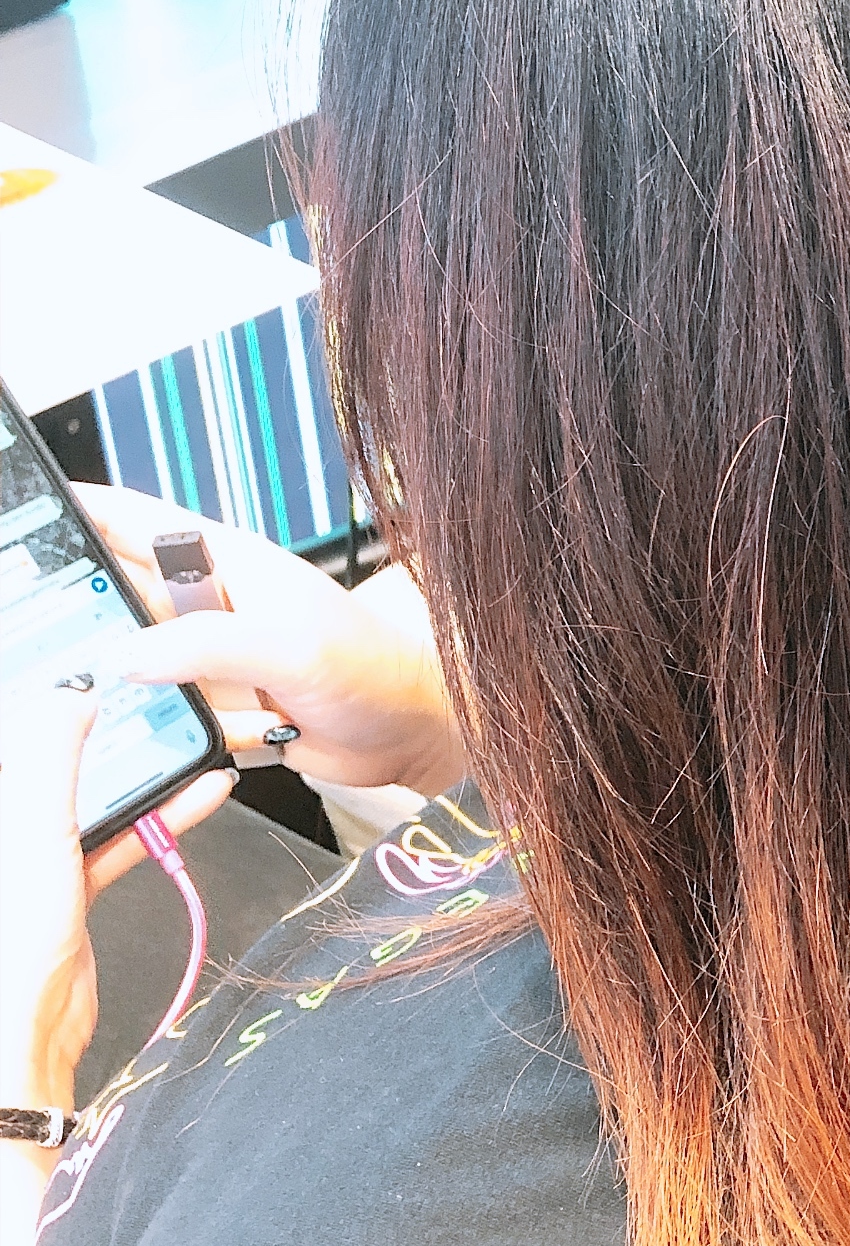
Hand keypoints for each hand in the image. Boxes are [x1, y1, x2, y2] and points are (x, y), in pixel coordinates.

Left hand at [0, 690, 232, 1163]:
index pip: (18, 735)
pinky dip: (157, 818)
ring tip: (189, 745)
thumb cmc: (11, 945)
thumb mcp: (38, 831)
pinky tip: (195, 798)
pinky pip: (117, 836)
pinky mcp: (67, 889)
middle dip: (106, 730)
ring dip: (144, 774)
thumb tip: (70, 695)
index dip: (47, 695)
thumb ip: (54, 760)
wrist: (25, 1034)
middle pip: (55, 761)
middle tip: (150, 693)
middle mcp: (9, 829)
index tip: (89, 659)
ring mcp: (34, 859)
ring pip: (92, 796)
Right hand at [78, 487, 465, 796]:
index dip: (78, 511)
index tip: (27, 513)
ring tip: (146, 698)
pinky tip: (202, 734)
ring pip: (135, 666)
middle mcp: (208, 605)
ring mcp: (211, 657)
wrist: (415, 728)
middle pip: (118, 597)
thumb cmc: (373, 663)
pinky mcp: (219, 706)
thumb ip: (203, 643)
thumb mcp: (285, 641)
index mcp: (223, 561)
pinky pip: (168, 717)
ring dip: (136, 688)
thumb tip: (126, 656)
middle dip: (90, 618)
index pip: (132, 519)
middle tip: (60, 644)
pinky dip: (175, 730)